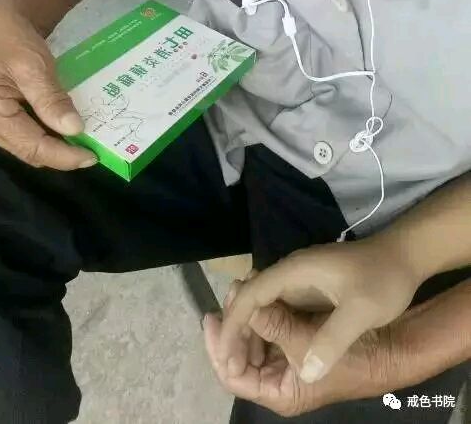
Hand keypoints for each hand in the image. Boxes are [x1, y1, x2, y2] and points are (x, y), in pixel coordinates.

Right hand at [0, 0, 96, 169]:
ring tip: (83, 143)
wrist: (4, 24)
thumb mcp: (34, 65)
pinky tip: (66, 131)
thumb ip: (51, 99)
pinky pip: (24, 137)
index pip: (30, 145)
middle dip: (61, 154)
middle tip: (93, 150)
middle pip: (27, 151)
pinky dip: (46, 136)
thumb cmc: (15, 39)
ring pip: (26, 147)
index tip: (91, 156)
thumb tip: (74, 129)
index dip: (62, 156)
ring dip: (55, 147)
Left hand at [204, 297, 394, 415]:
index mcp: (276, 391)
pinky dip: (264, 310)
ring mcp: (287, 361)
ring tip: (240, 288)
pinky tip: (259, 290)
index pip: (233, 376)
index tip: (210, 319)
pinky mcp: (296, 342)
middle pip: (241, 355)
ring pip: (255, 338)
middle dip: (233, 325)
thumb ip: (271, 324)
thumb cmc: (347, 356)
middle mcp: (277, 379)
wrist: (388, 348)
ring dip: (248, 315)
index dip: (219, 348)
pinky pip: (271, 327)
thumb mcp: (304, 341)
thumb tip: (239, 303)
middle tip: (227, 295)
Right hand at [215, 239, 418, 384]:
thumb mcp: (362, 311)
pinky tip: (266, 349)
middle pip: (249, 299)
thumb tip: (305, 374)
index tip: (225, 357)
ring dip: (249, 332)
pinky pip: (277, 309)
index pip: (250, 296)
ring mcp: (298, 281)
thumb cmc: (384, 278)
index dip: (234, 327)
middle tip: (228, 366)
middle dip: (235, 332)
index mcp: (294, 271)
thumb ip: (332, 340)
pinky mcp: (307, 289)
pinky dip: (265, 328)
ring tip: (241, 363)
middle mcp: (289, 273)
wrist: (405, 255)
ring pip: (261, 305)